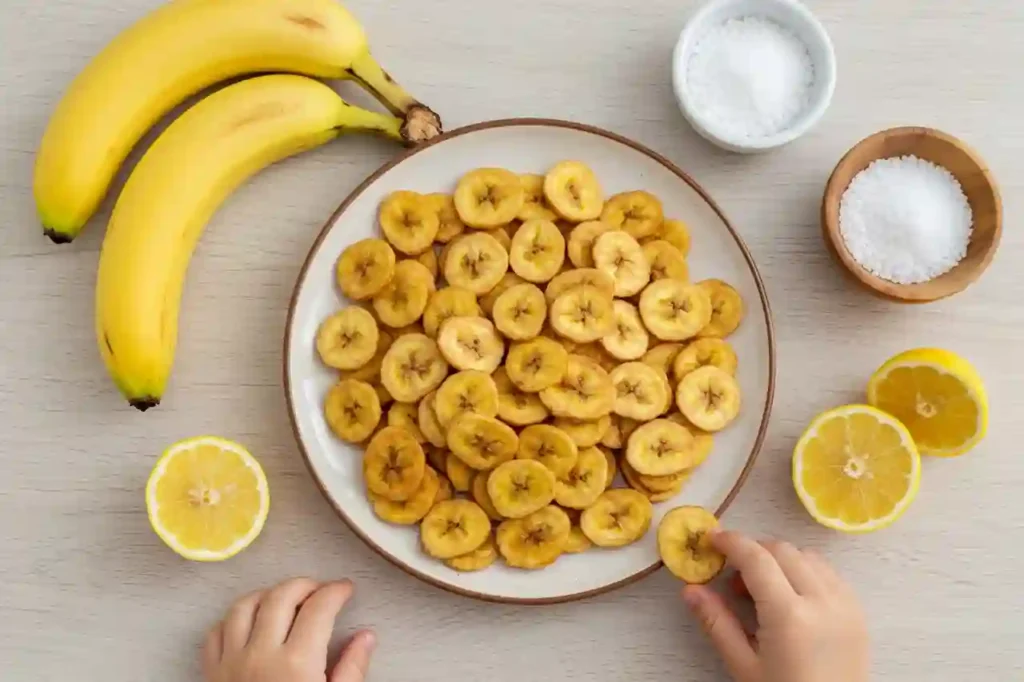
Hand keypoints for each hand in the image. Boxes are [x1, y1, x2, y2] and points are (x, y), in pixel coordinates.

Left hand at [203, 578, 375, 681]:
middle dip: (305, 584)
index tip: (345, 590)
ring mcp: (231, 663)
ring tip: (285, 599)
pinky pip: (216, 632)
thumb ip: (352, 670)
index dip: (336, 591)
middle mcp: (261, 655)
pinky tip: (250, 622)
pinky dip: (234, 618)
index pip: (319, 607)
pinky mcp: (212, 675)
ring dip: (268, 594)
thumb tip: (365, 638)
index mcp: (297, 663)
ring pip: (244, 606)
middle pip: (281, 596)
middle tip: (321, 590)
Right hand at [682, 531, 868, 681]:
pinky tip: (793, 595)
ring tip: (765, 588)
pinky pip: (829, 573)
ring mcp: (846, 604)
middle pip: (782, 550)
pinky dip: (806, 571)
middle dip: (754, 551)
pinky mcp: (859, 611)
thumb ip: (717, 623)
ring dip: (781, 559)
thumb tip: (690, 589)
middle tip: (734, 576)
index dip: (731, 542)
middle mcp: (822, 600)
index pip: (756, 558)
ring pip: (808, 556)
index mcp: (789, 615)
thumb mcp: (744, 666)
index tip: (712, 539)